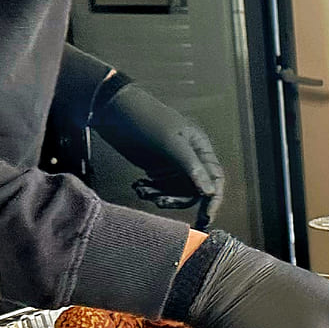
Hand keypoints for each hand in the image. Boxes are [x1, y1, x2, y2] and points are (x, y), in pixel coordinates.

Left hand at [94, 82, 224, 217]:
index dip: (213, 200)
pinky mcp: (156, 168)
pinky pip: (160, 189)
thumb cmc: (145, 118)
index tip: (206, 217)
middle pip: (194, 191)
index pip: (215, 179)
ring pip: (176, 192)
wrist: (113, 109)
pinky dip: (150, 192)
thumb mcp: (170, 142)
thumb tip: (210, 191)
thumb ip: (191, 166)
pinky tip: (138, 186)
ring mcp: (172, 164)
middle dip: (178, 200)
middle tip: (161, 202)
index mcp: (199, 148)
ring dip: (161, 196)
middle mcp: (189, 158)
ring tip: (143, 190)